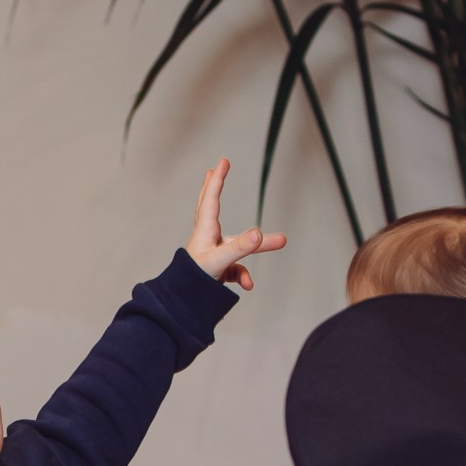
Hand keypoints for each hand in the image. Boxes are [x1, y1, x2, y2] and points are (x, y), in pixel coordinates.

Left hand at [185, 159, 286, 291]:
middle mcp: (208, 238)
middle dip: (214, 189)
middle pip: (210, 207)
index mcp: (205, 231)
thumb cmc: (195, 280)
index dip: (217, 180)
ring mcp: (214, 253)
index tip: (222, 162)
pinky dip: (243, 276)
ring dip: (258, 245)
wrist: (183, 304)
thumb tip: (260, 233)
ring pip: (239, 243)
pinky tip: (247, 286)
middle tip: (214, 170)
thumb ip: (241, 247)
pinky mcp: (218, 269)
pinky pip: (236, 268)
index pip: (211, 199)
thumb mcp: (221, 262)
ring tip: (282, 241)